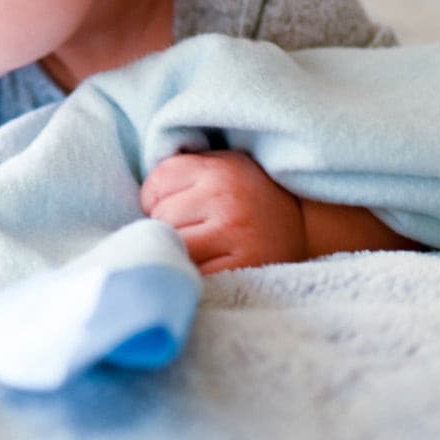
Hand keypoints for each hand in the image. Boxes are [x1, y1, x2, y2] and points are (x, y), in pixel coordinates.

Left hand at [139, 150, 308, 273]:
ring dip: (176, 250)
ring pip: (172, 245)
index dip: (156, 196)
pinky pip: (189, 273)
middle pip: (161, 216)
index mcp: (222, 170)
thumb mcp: (225, 166)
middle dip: (167, 225)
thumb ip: (187, 169)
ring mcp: (233, 236)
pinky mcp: (238, 270)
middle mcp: (227, 199)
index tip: (172, 204)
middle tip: (192, 228)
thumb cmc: (251, 197)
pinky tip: (205, 266)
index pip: (158, 181)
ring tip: (199, 246)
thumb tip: (134, 188)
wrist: (305, 230)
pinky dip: (189, 272)